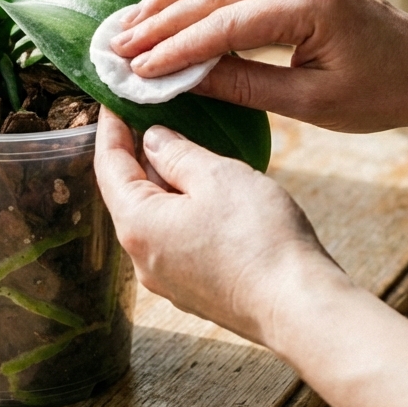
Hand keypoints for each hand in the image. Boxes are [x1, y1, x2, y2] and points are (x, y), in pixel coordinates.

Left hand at [94, 107, 338, 343]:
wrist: (298, 306)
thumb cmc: (258, 238)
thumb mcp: (217, 176)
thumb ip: (178, 153)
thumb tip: (153, 140)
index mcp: (137, 225)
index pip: (109, 165)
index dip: (111, 129)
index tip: (114, 100)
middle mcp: (142, 257)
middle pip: (129, 194)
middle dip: (139, 154)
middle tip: (152, 116)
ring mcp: (167, 278)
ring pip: (155, 218)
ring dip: (164, 183)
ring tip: (184, 149)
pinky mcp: (194, 290)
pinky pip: (176, 240)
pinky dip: (182, 210)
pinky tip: (207, 194)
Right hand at [108, 0, 407, 132]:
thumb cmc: (385, 92)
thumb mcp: (314, 104)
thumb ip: (246, 85)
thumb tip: (184, 79)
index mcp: (312, 5)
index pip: (225, 24)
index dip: (176, 48)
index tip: (137, 68)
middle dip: (161, 20)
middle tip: (117, 44)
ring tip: (127, 18)